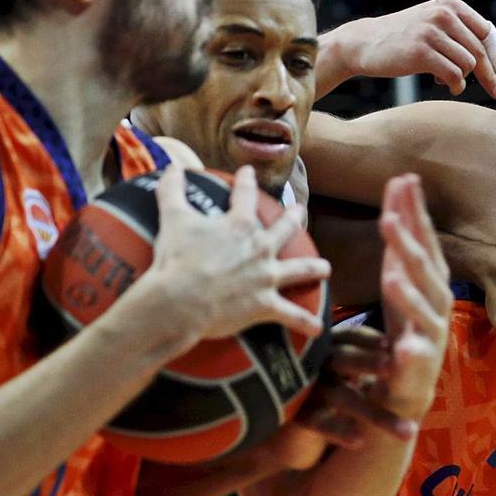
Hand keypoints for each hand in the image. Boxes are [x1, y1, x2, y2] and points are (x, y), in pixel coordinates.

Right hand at [148, 165, 329, 339]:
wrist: (182, 300)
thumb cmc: (177, 258)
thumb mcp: (173, 218)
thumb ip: (172, 191)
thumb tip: (170, 168)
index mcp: (238, 225)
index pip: (244, 196)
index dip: (246, 181)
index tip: (249, 173)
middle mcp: (259, 248)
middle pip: (283, 229)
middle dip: (294, 218)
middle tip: (300, 211)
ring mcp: (266, 277)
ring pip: (299, 269)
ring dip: (314, 268)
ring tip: (325, 268)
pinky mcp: (265, 305)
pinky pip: (291, 315)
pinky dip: (305, 322)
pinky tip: (318, 328)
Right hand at [282, 326, 417, 460]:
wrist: (288, 424)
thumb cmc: (325, 388)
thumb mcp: (345, 370)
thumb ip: (371, 356)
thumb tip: (416, 342)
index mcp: (330, 346)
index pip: (353, 336)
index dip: (374, 341)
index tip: (396, 346)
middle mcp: (316, 363)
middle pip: (345, 359)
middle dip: (370, 363)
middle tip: (394, 368)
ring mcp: (304, 389)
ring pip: (341, 397)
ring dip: (375, 414)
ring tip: (408, 433)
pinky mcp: (296, 416)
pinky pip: (318, 423)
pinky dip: (338, 431)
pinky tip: (360, 441)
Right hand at [328, 0, 495, 98]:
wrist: (363, 43)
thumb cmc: (401, 38)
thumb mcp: (431, 25)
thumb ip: (458, 33)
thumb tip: (492, 56)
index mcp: (450, 5)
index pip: (486, 33)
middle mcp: (443, 14)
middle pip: (480, 50)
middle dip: (490, 75)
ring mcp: (431, 32)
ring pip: (468, 63)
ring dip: (463, 78)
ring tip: (448, 81)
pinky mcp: (421, 52)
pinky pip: (453, 74)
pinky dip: (455, 85)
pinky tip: (447, 87)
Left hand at [375, 174, 453, 419]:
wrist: (407, 380)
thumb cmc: (403, 319)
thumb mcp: (397, 271)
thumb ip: (399, 235)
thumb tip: (398, 183)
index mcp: (430, 277)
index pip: (425, 238)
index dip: (415, 210)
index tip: (405, 180)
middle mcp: (437, 300)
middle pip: (424, 268)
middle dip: (408, 243)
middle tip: (386, 218)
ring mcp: (432, 332)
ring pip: (425, 310)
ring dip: (409, 294)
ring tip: (391, 277)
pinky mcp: (421, 363)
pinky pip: (416, 356)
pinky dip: (410, 351)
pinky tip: (402, 347)